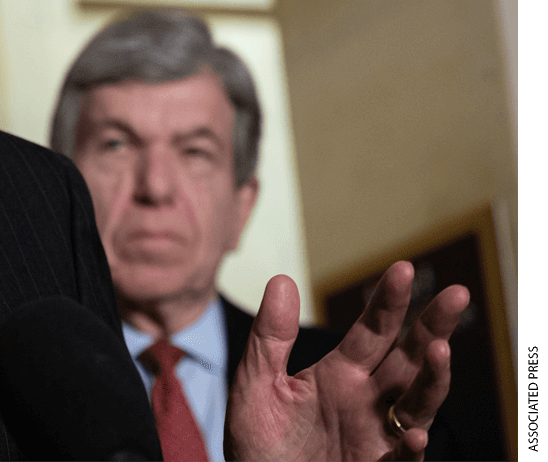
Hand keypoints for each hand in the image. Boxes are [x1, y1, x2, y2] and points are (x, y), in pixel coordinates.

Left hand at [226, 261, 468, 461]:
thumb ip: (270, 337)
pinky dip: (410, 447)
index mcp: (341, 375)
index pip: (373, 331)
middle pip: (409, 358)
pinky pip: (401, 460)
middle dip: (433, 328)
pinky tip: (414, 433)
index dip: (389, 302)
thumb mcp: (256, 385)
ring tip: (439, 350)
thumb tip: (282, 279)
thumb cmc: (259, 446)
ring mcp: (377, 436)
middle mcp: (367, 401)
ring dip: (432, 379)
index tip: (404, 269)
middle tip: (456, 294)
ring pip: (418, 403)